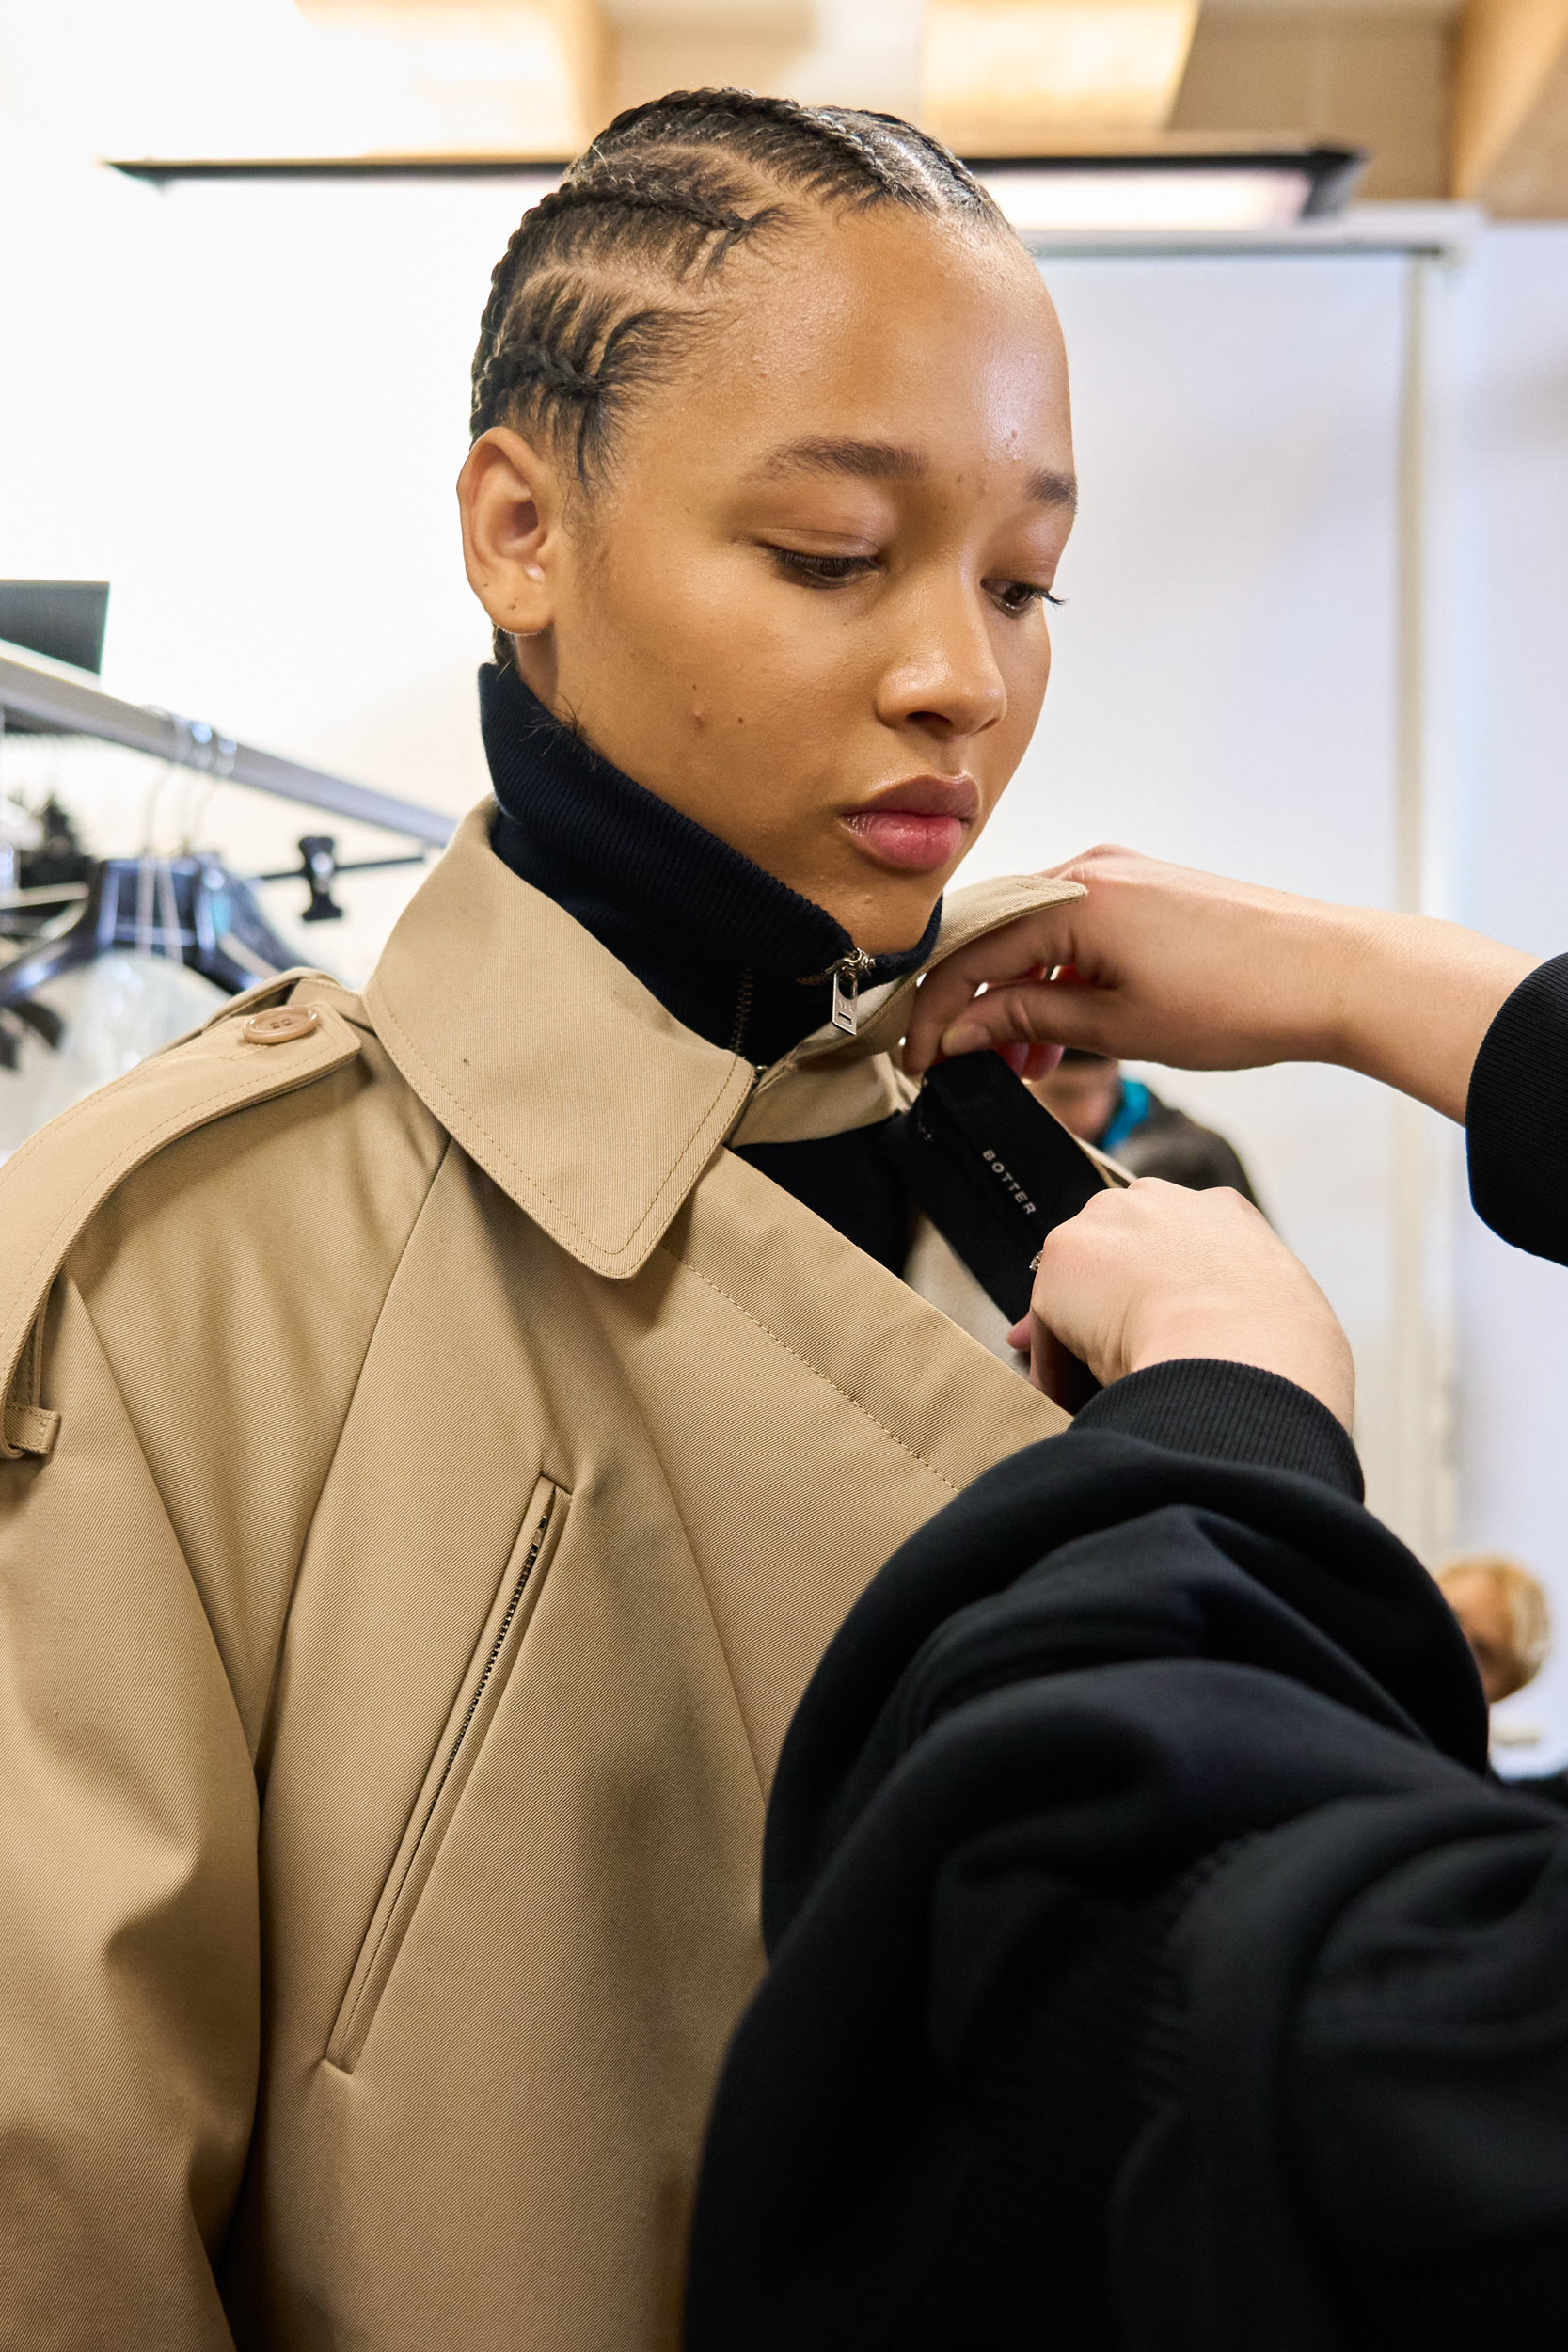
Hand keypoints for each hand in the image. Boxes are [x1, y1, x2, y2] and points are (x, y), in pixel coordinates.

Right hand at [906, 846, 1535, 1122]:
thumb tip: (965, 1026)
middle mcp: (1091, 868)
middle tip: (959, 1064)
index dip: (937, 1013)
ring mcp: (1123, 873)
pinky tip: (1062, 1025)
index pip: (972, 953)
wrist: (1336, 973)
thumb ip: (1030, 1016)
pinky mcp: (1149, 888)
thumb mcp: (1117, 1025)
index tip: (921, 1060)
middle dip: (972, 1005)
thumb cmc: (1241, 999)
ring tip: (1022, 1062)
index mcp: (1074, 895)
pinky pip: (1074, 926)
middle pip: (995, 935)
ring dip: (1017, 996)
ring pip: (1035, 934)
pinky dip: (1057, 975)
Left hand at [1011, 1178, 1354, 1428]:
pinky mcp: (1067, 1255)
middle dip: (1107, 1303)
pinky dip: (1057, 1365)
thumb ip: (1243, 1314)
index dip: (1155, 1294)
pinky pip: (1049, 1322)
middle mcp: (1161, 1200)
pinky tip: (1078, 1398)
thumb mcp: (1283, 1320)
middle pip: (1117, 1252)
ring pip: (1079, 1285)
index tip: (1157, 1333)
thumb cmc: (1282, 1355)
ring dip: (1081, 1331)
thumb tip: (1211, 1336)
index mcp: (1224, 1214)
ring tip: (1098, 1386)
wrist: (1243, 1356)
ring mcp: (1110, 1221)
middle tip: (1118, 1360)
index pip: (1173, 1245)